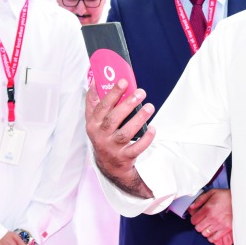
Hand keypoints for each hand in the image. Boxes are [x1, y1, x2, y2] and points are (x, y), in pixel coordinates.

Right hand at [85, 78, 155, 197]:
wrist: (109, 164)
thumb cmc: (103, 135)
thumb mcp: (94, 120)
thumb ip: (94, 101)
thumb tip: (94, 80)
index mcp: (93, 124)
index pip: (101, 107)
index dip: (112, 94)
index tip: (123, 82)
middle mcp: (100, 136)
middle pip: (113, 119)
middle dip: (127, 104)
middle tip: (140, 92)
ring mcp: (112, 148)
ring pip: (125, 133)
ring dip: (139, 119)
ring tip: (149, 107)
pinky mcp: (124, 157)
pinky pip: (136, 148)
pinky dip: (145, 138)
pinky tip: (152, 128)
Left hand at [188, 188, 232, 244]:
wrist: (240, 200)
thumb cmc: (226, 196)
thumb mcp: (212, 192)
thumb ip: (200, 199)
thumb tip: (191, 207)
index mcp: (208, 208)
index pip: (194, 220)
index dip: (194, 219)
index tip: (197, 218)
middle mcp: (212, 217)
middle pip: (198, 228)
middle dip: (198, 225)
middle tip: (202, 222)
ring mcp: (219, 224)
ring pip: (205, 234)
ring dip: (205, 231)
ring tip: (208, 227)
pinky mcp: (226, 229)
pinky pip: (215, 238)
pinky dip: (212, 237)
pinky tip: (213, 232)